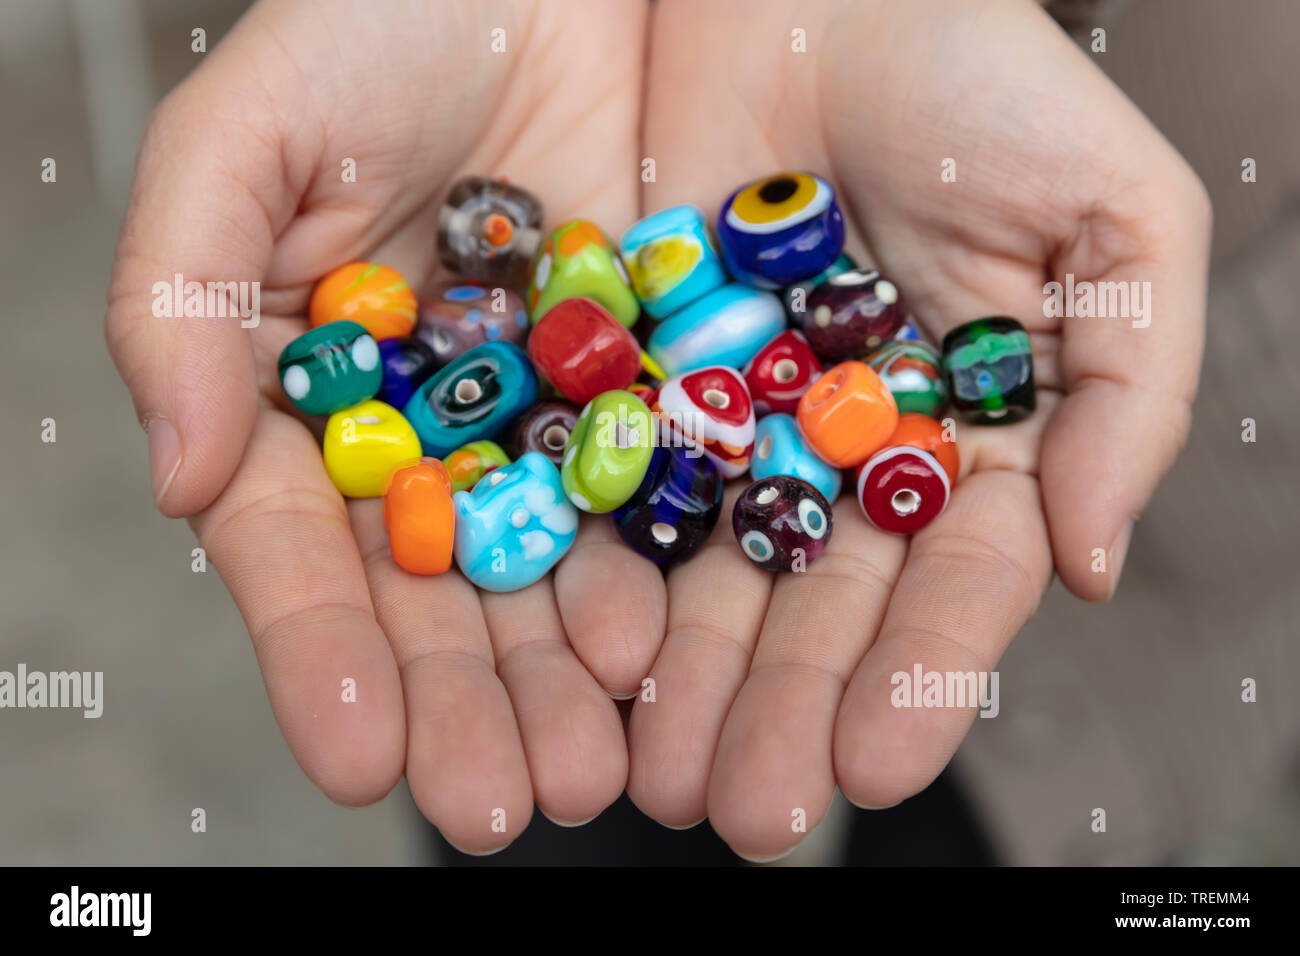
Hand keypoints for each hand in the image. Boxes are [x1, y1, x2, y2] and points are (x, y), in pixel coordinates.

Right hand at [104, 0, 660, 852]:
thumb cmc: (376, 19)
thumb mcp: (244, 137)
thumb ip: (183, 302)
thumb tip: (177, 477)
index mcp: (315, 396)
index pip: (307, 553)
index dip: (326, 657)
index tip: (358, 759)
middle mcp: (428, 430)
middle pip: (438, 595)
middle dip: (464, 705)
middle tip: (494, 806)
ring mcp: (544, 416)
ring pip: (552, 571)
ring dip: (569, 680)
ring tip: (594, 771)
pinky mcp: (647, 383)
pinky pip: (655, 495)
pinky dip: (660, 576)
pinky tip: (668, 654)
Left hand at [630, 0, 1209, 859]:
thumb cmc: (985, 74)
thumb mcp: (1116, 216)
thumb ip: (1129, 393)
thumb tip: (1095, 567)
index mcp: (972, 435)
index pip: (952, 584)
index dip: (918, 677)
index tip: (870, 769)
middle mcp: (851, 448)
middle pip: (819, 603)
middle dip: (786, 708)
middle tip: (746, 813)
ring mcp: (742, 417)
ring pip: (711, 568)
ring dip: (687, 677)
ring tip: (656, 779)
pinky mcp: (644, 374)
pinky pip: (619, 480)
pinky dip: (602, 565)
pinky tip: (584, 653)